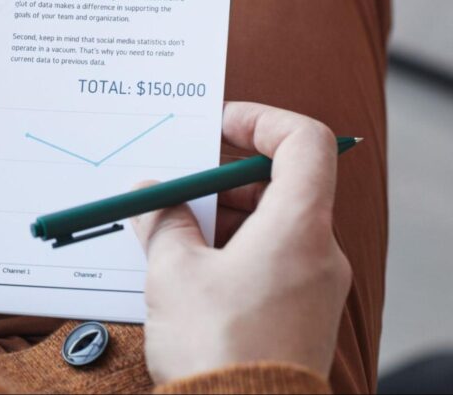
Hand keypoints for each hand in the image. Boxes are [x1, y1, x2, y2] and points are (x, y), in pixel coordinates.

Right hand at [131, 101, 351, 382]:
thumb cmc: (217, 348)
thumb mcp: (174, 271)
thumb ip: (163, 220)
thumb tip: (150, 195)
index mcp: (298, 227)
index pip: (304, 142)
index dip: (261, 120)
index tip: (219, 125)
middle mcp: (318, 251)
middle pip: (281, 183)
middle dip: (223, 178)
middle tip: (175, 188)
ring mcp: (313, 285)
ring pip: (272, 223)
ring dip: (222, 217)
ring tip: (171, 234)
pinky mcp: (300, 313)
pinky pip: (271, 259)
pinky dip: (233, 249)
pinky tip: (189, 269)